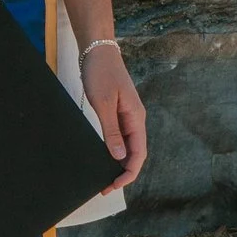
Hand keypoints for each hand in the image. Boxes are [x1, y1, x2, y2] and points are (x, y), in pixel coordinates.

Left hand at [83, 42, 146, 188]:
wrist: (97, 49)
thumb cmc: (101, 73)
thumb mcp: (103, 103)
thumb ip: (112, 131)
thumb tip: (119, 157)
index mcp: (136, 118)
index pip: (138, 154)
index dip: (129, 173)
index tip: (115, 185)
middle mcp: (135, 119)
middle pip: (135, 152)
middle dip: (124, 172)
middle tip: (106, 187)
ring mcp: (127, 115)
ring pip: (128, 145)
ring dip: (119, 161)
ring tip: (104, 175)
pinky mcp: (117, 110)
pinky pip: (119, 135)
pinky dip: (113, 148)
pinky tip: (104, 155)